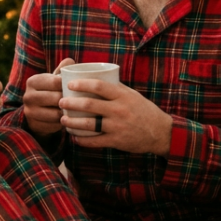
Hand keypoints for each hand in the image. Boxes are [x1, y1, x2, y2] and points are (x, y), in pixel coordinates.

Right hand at [21, 58, 72, 137]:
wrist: (36, 113)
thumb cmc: (50, 92)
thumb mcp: (54, 80)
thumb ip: (62, 70)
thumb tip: (71, 61)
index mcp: (33, 81)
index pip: (55, 81)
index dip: (69, 85)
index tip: (78, 88)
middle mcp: (28, 96)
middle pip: (56, 98)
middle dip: (69, 100)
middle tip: (80, 101)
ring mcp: (29, 111)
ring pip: (56, 114)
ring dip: (67, 113)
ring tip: (75, 111)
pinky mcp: (34, 125)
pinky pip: (53, 126)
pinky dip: (62, 124)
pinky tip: (67, 120)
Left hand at [59, 79, 173, 154]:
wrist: (160, 132)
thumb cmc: (144, 110)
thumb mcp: (132, 95)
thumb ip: (115, 88)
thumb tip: (95, 78)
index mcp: (122, 95)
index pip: (98, 86)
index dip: (81, 84)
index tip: (69, 84)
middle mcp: (119, 110)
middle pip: (89, 105)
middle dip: (71, 103)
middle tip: (60, 102)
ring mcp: (117, 126)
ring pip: (88, 124)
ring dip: (72, 122)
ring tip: (63, 119)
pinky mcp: (117, 141)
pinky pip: (95, 141)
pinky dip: (82, 140)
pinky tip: (74, 137)